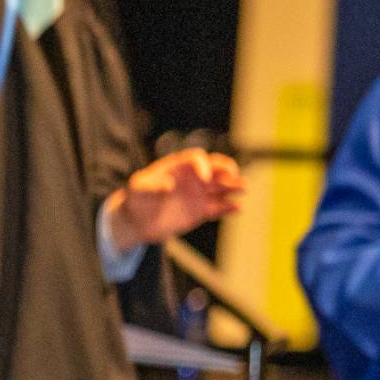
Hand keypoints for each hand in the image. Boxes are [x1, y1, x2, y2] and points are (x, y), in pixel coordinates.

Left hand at [112, 149, 246, 247]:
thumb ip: (151, 186)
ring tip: (244, 188)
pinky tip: (238, 208)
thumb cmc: (136, 199)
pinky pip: (219, 208)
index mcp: (178, 167)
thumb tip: (168, 185)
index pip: (196, 159)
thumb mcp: (137, 189)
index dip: (202, 165)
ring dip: (234, 186)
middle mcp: (192, 178)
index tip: (203, 179)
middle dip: (226, 170)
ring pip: (221, 187)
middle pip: (215, 169)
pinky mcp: (201, 211)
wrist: (137, 221)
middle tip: (234, 176)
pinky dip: (229, 207)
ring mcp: (198, 194)